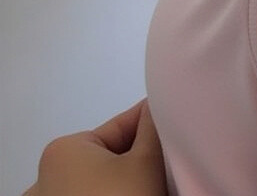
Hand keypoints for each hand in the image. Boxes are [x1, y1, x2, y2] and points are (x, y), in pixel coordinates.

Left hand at [20, 97, 167, 195]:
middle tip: (172, 160)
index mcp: (62, 149)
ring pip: (103, 180)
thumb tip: (160, 100)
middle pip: (111, 156)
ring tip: (160, 181)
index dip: (153, 125)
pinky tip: (138, 193)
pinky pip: (93, 195)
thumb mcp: (146, 162)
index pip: (121, 126)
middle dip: (140, 157)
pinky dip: (113, 194)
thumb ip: (153, 127)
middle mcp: (47, 175)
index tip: (178, 125)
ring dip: (128, 179)